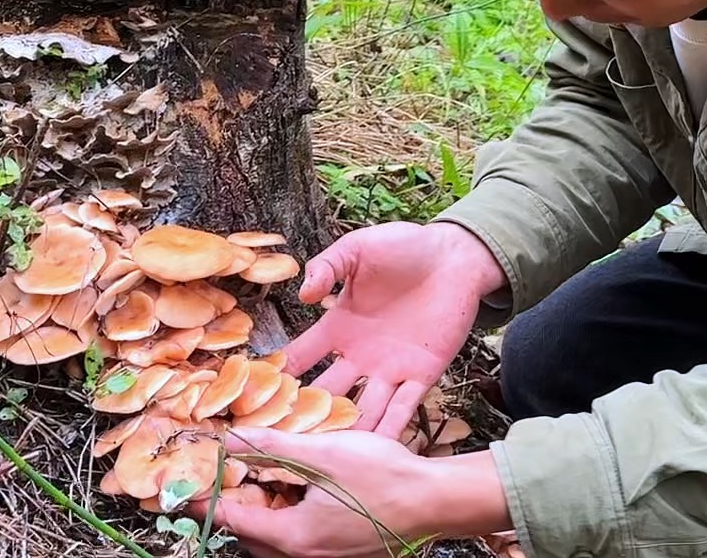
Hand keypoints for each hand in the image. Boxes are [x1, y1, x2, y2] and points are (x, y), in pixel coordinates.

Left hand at [190, 427, 510, 557]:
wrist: (435, 502)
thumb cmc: (382, 476)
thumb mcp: (321, 452)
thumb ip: (272, 447)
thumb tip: (231, 441)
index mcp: (294, 538)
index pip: (234, 520)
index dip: (207, 501)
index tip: (184, 489)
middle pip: (252, 537)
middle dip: (237, 509)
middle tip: (230, 478)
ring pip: (276, 543)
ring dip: (265, 516)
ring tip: (267, 483)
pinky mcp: (344, 557)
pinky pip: (301, 543)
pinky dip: (290, 522)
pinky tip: (302, 494)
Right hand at [281, 222, 506, 438]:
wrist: (454, 257)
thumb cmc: (404, 247)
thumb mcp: (357, 250)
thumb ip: (327, 265)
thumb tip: (304, 293)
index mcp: (340, 326)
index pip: (302, 355)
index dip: (280, 374)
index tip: (252, 396)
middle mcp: (360, 354)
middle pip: (327, 392)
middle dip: (306, 416)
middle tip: (281, 443)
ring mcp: (390, 368)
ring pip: (362, 408)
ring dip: (346, 431)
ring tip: (324, 458)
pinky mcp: (422, 374)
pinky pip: (403, 407)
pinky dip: (390, 429)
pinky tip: (375, 452)